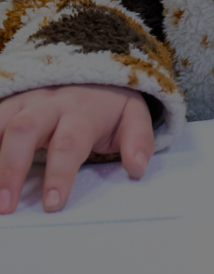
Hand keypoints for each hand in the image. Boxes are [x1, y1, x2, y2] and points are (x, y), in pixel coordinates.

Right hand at [0, 84, 154, 213]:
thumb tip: (138, 168)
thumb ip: (138, 139)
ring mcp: (24, 101)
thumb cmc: (108, 102)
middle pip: (25, 129)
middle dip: (11, 168)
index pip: (70, 142)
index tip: (53, 204)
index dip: (60, 174)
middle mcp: (49, 103)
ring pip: (0, 121)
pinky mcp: (8, 102)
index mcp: (82, 110)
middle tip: (6, 206)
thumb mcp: (132, 114)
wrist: (93, 67)